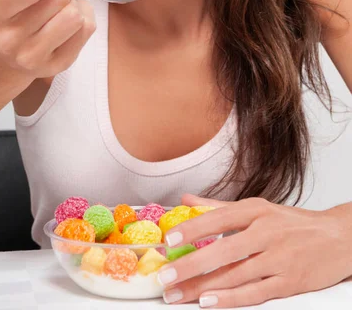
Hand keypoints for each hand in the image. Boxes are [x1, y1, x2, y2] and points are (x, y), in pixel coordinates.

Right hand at [0, 0, 95, 79]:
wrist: (7, 57)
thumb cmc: (12, 13)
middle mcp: (10, 39)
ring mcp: (34, 56)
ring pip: (75, 16)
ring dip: (76, 2)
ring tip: (65, 4)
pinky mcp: (57, 65)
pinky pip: (87, 30)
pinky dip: (85, 17)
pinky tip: (71, 19)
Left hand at [158, 193, 351, 307]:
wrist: (338, 238)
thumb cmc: (292, 224)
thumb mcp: (258, 208)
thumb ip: (220, 206)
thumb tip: (186, 200)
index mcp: (257, 210)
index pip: (219, 217)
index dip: (193, 229)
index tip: (170, 240)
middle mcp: (267, 231)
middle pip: (223, 250)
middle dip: (191, 265)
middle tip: (165, 276)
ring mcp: (279, 258)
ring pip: (235, 274)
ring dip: (202, 287)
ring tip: (177, 294)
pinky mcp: (291, 282)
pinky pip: (256, 292)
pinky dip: (231, 298)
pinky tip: (209, 301)